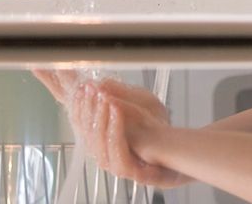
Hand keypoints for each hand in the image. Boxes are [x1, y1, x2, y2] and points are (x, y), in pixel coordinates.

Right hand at [33, 71, 187, 187]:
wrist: (173, 142)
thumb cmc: (153, 121)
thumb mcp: (134, 98)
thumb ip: (116, 91)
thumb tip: (95, 81)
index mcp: (98, 134)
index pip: (79, 120)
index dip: (78, 103)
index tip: (81, 86)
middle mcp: (100, 149)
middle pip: (84, 130)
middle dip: (87, 106)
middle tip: (91, 88)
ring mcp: (111, 161)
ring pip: (96, 140)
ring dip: (99, 115)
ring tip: (104, 97)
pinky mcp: (125, 169)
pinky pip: (115, 150)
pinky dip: (113, 128)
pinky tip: (116, 110)